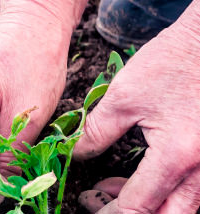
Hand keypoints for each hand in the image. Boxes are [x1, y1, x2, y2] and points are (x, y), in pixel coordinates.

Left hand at [74, 11, 199, 213]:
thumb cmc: (172, 63)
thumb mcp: (124, 96)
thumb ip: (97, 132)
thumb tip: (74, 154)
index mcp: (177, 156)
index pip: (139, 205)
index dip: (107, 212)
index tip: (85, 204)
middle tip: (99, 204)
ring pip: (183, 209)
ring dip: (149, 207)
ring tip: (110, 190)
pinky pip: (193, 191)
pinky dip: (165, 194)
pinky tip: (136, 179)